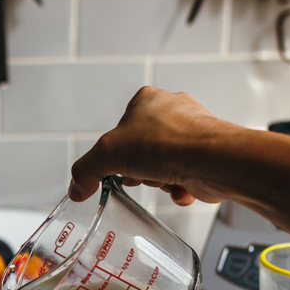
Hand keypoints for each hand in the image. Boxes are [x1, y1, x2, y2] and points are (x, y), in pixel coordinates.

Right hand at [69, 86, 245, 206]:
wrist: (213, 160)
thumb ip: (85, 171)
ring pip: (163, 166)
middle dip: (139, 170)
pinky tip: (181, 188)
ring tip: (165, 179)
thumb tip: (77, 188)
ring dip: (160, 180)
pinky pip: (185, 177)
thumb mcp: (106, 154)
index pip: (119, 129)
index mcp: (146, 100)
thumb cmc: (167, 143)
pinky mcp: (208, 155)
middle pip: (141, 151)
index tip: (114, 168)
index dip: (114, 154)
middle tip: (139, 175)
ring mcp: (193, 133)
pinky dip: (180, 188)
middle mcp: (172, 111)